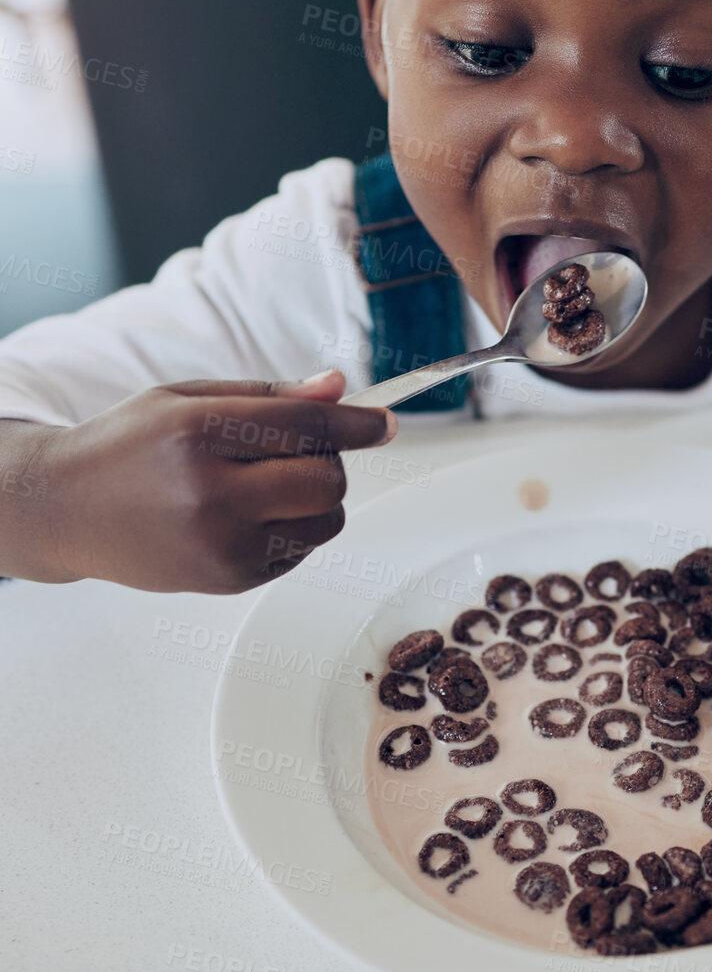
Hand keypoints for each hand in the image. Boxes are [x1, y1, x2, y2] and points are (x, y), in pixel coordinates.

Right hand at [35, 369, 395, 591]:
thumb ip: (270, 395)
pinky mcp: (227, 580)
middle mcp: (210, 494)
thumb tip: (340, 390)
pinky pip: (300, 551)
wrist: (67, 508)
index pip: (306, 426)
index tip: (385, 422)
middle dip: (331, 462)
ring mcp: (220, 545)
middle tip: (303, 449)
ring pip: (324, 521)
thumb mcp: (189, 398)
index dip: (356, 424)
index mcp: (199, 433)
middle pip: (325, 481)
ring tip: (271, 482)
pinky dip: (294, 528)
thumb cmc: (131, 444)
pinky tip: (248, 513)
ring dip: (319, 498)